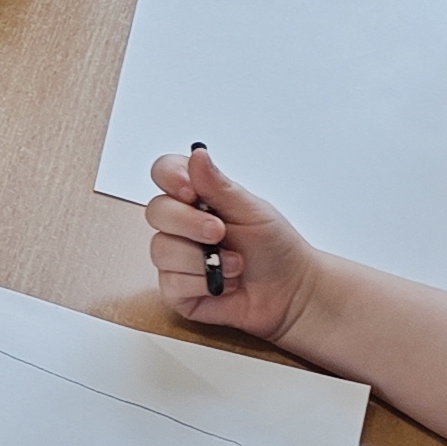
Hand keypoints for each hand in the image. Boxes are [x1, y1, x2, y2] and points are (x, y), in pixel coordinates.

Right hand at [146, 145, 318, 346]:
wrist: (290, 291)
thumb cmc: (275, 248)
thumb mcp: (252, 210)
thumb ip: (219, 186)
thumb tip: (198, 154)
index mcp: (197, 197)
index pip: (164, 173)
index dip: (170, 177)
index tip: (191, 191)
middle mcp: (181, 224)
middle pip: (156, 211)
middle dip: (189, 223)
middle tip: (220, 232)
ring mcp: (175, 257)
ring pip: (161, 249)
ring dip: (204, 260)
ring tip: (235, 265)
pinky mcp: (175, 289)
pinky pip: (171, 282)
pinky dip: (204, 283)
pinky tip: (224, 284)